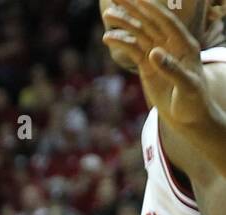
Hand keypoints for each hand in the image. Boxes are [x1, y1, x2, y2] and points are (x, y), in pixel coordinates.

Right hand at [104, 0, 219, 131]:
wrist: (188, 116)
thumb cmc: (193, 101)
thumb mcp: (186, 86)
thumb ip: (171, 68)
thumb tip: (153, 52)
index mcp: (184, 45)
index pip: (166, 22)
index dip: (152, 10)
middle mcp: (171, 45)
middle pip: (151, 22)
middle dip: (135, 8)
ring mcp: (158, 54)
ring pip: (140, 33)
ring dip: (125, 23)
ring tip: (109, 14)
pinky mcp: (148, 65)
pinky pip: (133, 50)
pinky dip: (121, 42)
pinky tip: (108, 37)